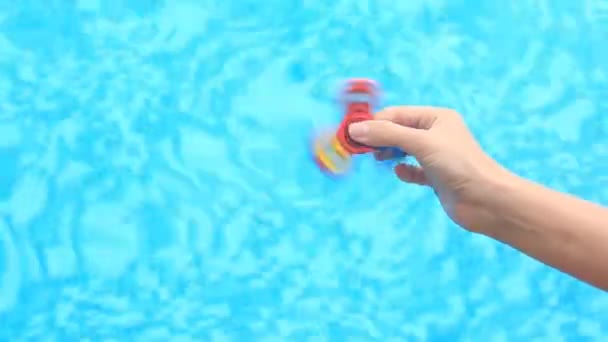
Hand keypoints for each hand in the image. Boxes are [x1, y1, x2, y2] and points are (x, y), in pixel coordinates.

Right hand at [348, 106, 510, 230]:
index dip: (374, 122)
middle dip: (379, 138)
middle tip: (359, 149)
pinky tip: (400, 173)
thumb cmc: (459, 165)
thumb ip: (387, 135)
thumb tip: (355, 129)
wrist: (487, 201)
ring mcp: (436, 156)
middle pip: (398, 131)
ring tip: (376, 159)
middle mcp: (436, 134)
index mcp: (436, 118)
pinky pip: (412, 170)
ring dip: (388, 153)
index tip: (351, 134)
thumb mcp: (420, 144)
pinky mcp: (435, 177)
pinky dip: (403, 170)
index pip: (397, 114)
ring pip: (403, 150)